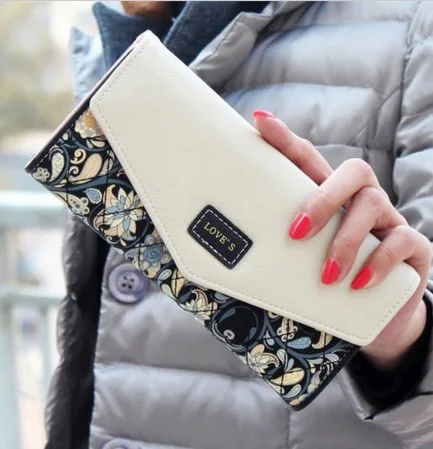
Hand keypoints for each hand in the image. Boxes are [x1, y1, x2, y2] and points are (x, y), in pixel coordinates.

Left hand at [253, 110, 431, 369]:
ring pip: (373, 204)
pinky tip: (358, 284)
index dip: (285, 140)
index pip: (308, 161)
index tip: (259, 121)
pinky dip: (378, 262)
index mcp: (331, 197)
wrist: (377, 315)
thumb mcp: (303, 261)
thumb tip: (232, 256)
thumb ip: (281, 250)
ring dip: (345, 241)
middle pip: (352, 172)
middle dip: (322, 200)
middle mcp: (360, 200)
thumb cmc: (331, 281)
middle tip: (296, 233)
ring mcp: (388, 220)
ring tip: (325, 275)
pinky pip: (402, 240)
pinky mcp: (412, 246)